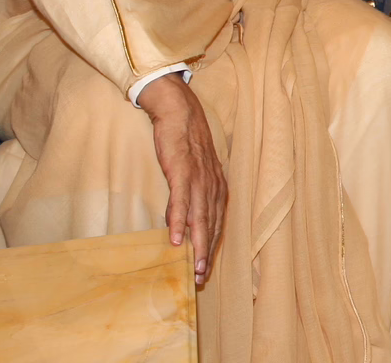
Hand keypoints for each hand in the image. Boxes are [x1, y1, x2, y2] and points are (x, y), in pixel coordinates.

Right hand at [136, 76, 226, 286]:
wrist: (180, 113)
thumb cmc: (185, 144)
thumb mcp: (193, 173)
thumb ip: (190, 197)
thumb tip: (180, 223)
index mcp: (217, 187)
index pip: (217, 222)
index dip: (212, 246)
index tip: (205, 269)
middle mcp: (213, 185)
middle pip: (212, 224)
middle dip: (207, 253)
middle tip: (201, 278)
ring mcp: (198, 178)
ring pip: (199, 217)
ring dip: (197, 244)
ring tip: (193, 267)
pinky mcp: (182, 170)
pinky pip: (181, 200)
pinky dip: (178, 221)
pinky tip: (173, 239)